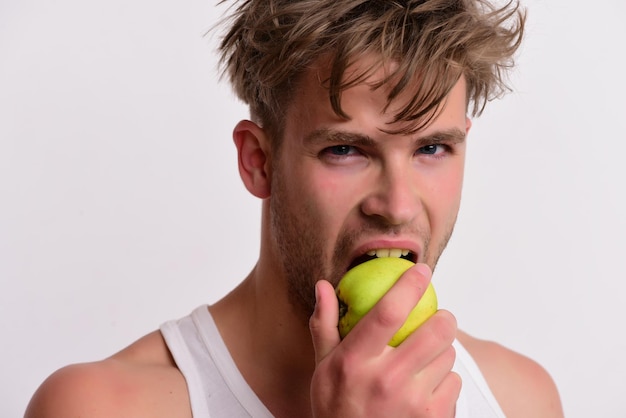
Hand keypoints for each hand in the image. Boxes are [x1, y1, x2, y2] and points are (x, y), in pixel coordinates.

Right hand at [309, 264, 460, 416]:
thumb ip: (324, 324)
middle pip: (435, 331)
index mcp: (355, 361)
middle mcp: (385, 380)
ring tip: (424, 359)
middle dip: (444, 317)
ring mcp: (412, 402)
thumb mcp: (322, 367)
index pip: (388, 312)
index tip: (422, 270)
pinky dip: (445, 379)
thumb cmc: (336, 406)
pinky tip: (426, 386)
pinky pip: (454, 383)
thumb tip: (324, 286)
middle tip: (439, 317)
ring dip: (441, 351)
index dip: (410, 285)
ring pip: (448, 356)